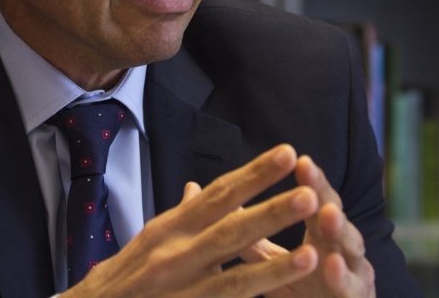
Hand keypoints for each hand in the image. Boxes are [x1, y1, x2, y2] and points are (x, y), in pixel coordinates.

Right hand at [63, 144, 320, 297]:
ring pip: (235, 280)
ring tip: (312, 253)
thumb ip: (183, 215)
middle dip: (271, 214)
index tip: (287, 154)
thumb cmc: (126, 276)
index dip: (254, 175)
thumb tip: (200, 186)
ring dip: (275, 269)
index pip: (219, 194)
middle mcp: (175, 257)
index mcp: (170, 229)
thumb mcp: (151, 238)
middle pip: (230, 232)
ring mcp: (182, 292)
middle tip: (310, 194)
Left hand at [241, 156, 375, 297]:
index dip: (310, 180)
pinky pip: (350, 288)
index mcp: (323, 236)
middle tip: (308, 169)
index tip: (297, 157)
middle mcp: (342, 249)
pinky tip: (332, 264)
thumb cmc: (306, 292)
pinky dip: (342, 276)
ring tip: (328, 213)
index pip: (316, 201)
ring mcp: (354, 273)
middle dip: (323, 192)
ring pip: (350, 247)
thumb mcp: (276, 266)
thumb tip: (225, 211)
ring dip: (340, 229)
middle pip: (335, 214)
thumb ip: (254, 242)